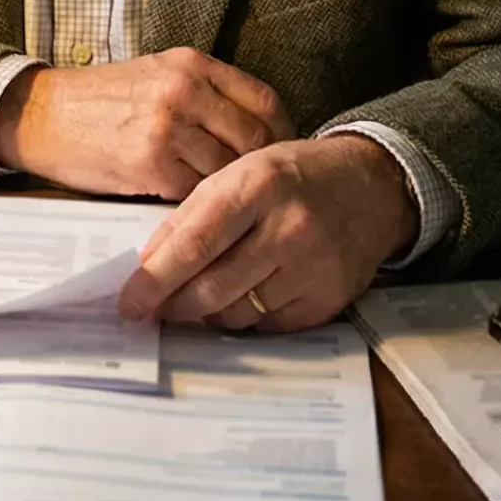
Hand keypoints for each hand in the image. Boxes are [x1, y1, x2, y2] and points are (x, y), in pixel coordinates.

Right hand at [0, 49, 293, 200]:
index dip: (281, 131)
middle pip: (254, 138)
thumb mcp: (156, 73)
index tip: (282, 153)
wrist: (41, 115)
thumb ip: (205, 92)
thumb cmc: (99, 99)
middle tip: (259, 189)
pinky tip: (194, 209)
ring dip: (229, 191)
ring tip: (228, 203)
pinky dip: (198, 204)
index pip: (263, 100)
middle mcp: (184, 91)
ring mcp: (168, 128)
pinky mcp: (149, 165)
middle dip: (261, 168)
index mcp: (191, 65)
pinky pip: (194, 192)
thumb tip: (255, 129)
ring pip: (226, 170)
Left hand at [116, 135, 418, 333]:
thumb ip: (191, 216)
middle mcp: (290, 227)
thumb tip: (148, 266)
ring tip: (204, 295)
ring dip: (210, 313)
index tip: (130, 303)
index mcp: (259, 185)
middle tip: (157, 309)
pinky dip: (247, 317)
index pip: (196, 243)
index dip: (156, 279)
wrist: (370, 187)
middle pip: (214, 288)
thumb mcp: (239, 174)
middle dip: (175, 306)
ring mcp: (315, 267)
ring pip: (239, 314)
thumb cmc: (291, 177)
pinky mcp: (330, 298)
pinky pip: (270, 326)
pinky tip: (247, 295)